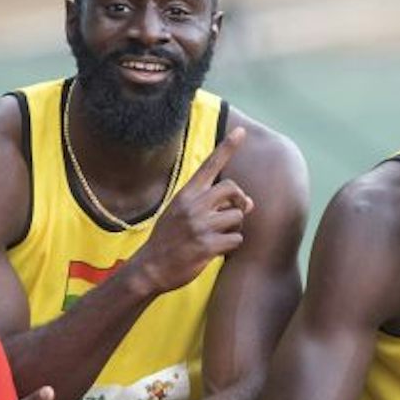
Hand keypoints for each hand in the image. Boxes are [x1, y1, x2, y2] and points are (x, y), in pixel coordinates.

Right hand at [129, 127, 251, 294]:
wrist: (150, 267)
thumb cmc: (169, 239)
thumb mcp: (182, 214)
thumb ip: (212, 205)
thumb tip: (249, 202)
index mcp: (186, 194)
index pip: (210, 165)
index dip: (227, 147)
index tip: (241, 131)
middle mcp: (193, 205)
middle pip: (233, 188)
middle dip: (239, 201)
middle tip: (234, 214)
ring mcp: (200, 225)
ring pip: (238, 217)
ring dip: (235, 227)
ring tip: (220, 236)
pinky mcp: (207, 245)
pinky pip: (236, 239)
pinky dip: (232, 246)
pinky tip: (217, 250)